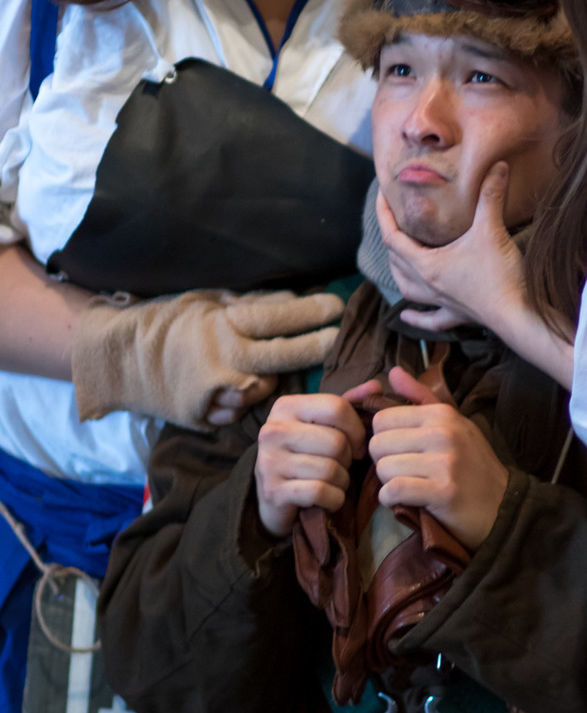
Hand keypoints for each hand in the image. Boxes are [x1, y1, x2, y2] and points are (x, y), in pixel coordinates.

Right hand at [72, 287, 346, 430]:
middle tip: (338, 341)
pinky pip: (239, 411)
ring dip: (267, 382)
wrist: (122, 359)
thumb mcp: (210, 301)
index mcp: (224, 323)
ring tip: (250, 369)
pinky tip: (227, 390)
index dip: (311, 313)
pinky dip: (240, 402)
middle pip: (281, 356)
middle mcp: (223, 357)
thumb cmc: (172, 323)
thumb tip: (294, 297)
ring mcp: (214, 391)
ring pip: (263, 391)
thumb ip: (251, 303)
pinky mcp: (204, 415)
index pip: (277, 317)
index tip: (338, 307)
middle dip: (315, 348)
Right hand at [255, 393, 365, 537]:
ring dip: (342, 481)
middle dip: (348, 459)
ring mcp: (270, 461)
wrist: (274, 498)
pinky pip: (320, 491)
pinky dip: (334, 498)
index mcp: (286, 406)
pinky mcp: (273, 491)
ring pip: (330, 469)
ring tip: (335, 481)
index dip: (356, 429)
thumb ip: (348, 404)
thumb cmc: (305, 454)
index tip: (358, 445)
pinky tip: (329, 498)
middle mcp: (273, 430)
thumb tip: (376, 386)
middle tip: (342, 466)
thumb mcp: (322, 424)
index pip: (336, 407)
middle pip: (336, 441)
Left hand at [367, 365, 508, 550]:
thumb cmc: (472, 462)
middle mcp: (442, 433)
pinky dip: (389, 498)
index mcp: (441, 413)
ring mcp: (444, 463)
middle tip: (399, 470)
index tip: (396, 450)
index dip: (383, 437)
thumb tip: (393, 371)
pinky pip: (395, 490)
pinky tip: (398, 500)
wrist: (502, 504)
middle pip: (378, 444)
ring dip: (387, 482)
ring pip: (384, 468)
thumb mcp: (453, 422)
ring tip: (404, 485)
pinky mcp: (443, 492)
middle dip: (382, 461)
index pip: (382, 419)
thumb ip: (419, 396)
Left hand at [378, 162, 526, 335]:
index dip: (384, 214)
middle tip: (394, 217)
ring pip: (407, 289)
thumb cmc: (500, 275)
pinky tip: (407, 316)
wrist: (520, 316)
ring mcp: (442, 302)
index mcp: (427, 265)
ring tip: (397, 259)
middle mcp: (428, 285)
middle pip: (396, 260)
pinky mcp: (458, 315)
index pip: (393, 237)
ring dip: (398, 272)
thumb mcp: (492, 230)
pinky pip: (431, 320)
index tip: (382, 195)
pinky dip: (416, 318)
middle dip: (391, 237)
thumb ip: (491, 195)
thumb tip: (496, 165)